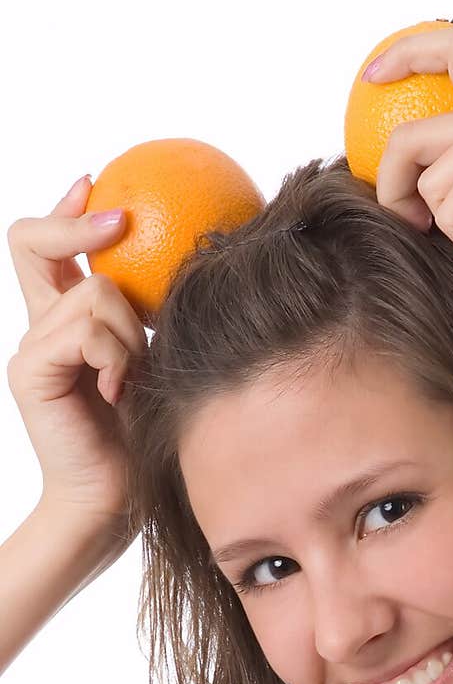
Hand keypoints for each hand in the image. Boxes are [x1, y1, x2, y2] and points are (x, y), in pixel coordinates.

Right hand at [6, 175, 148, 521]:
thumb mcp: (156, 363)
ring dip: (128, 331)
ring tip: (131, 376)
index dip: (65, 210)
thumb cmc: (148, 437)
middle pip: (35, 243)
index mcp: (65, 323)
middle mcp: (40, 328)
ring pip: (89, 294)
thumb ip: (150, 318)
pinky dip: (115, 357)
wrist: (117, 500)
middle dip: (78, 227)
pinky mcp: (30, 370)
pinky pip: (85, 332)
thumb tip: (192, 258)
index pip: (47, 249)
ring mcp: (30, 348)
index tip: (95, 183)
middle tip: (121, 224)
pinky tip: (119, 390)